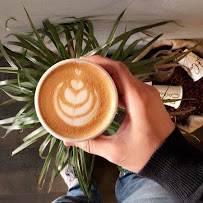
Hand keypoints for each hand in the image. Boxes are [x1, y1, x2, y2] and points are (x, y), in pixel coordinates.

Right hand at [64, 55, 174, 172]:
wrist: (171, 159)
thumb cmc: (147, 155)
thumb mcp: (115, 150)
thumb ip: (91, 143)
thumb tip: (70, 140)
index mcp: (138, 98)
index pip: (118, 69)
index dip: (99, 62)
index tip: (83, 61)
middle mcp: (144, 92)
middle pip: (119, 71)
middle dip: (100, 68)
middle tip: (82, 72)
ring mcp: (147, 95)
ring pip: (124, 79)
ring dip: (107, 77)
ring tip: (89, 80)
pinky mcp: (147, 100)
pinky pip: (129, 87)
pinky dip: (115, 86)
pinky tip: (103, 92)